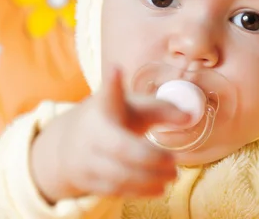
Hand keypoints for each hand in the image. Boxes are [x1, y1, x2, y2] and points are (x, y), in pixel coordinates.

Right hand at [31, 68, 191, 202]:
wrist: (68, 144)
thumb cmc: (114, 120)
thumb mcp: (134, 108)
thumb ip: (162, 110)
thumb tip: (190, 115)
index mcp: (105, 107)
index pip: (108, 93)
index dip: (112, 82)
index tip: (116, 68)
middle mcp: (92, 131)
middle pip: (121, 147)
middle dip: (151, 157)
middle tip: (175, 162)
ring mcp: (86, 158)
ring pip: (119, 174)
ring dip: (150, 178)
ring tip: (173, 176)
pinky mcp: (86, 179)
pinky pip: (115, 190)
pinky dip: (140, 191)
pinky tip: (160, 189)